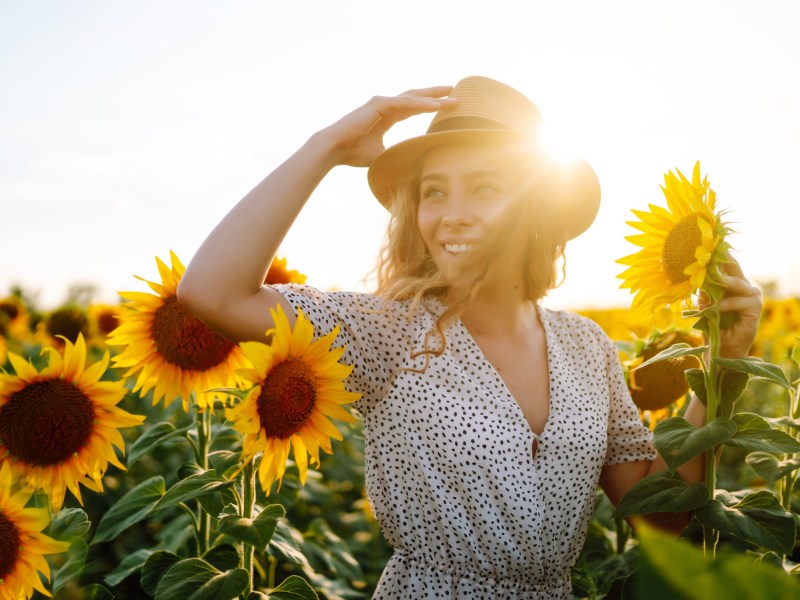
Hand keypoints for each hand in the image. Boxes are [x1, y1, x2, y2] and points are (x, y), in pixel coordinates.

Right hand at [317, 86, 456, 167]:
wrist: (334, 150)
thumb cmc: (353, 154)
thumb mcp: (381, 156)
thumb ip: (395, 154)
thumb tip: (408, 167)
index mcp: (386, 116)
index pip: (413, 108)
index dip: (429, 106)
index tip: (447, 106)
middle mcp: (385, 106)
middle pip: (416, 98)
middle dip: (436, 95)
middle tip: (455, 92)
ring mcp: (382, 103)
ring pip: (413, 98)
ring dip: (433, 97)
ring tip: (451, 96)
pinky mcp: (378, 104)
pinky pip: (405, 103)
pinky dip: (421, 104)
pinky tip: (436, 105)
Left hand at [705, 254, 761, 358]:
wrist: (722, 348)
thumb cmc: (712, 326)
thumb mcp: (705, 304)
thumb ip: (704, 289)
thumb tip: (695, 273)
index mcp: (733, 284)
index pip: (727, 264)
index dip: (717, 255)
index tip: (705, 245)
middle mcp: (745, 287)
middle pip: (734, 268)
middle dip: (720, 262)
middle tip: (708, 255)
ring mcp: (752, 296)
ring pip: (736, 283)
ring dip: (721, 284)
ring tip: (711, 281)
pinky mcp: (755, 308)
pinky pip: (738, 302)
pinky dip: (724, 305)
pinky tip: (714, 309)